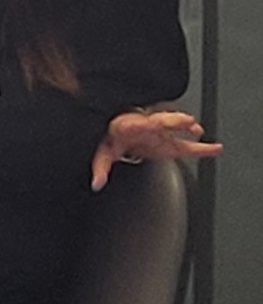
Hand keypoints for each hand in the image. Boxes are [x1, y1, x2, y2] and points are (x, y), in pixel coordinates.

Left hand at [89, 109, 222, 190]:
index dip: (142, 124)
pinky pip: (185, 142)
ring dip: (185, 127)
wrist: (118, 132)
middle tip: (185, 121)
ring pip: (175, 127)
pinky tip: (207, 142)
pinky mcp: (168, 139)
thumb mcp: (104, 152)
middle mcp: (147, 126)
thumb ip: (100, 167)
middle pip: (162, 121)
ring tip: (196, 129)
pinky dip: (196, 141)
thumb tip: (96, 183)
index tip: (148, 124)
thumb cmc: (112, 139)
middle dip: (172, 120)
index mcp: (129, 127)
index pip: (137, 124)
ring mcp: (160, 132)